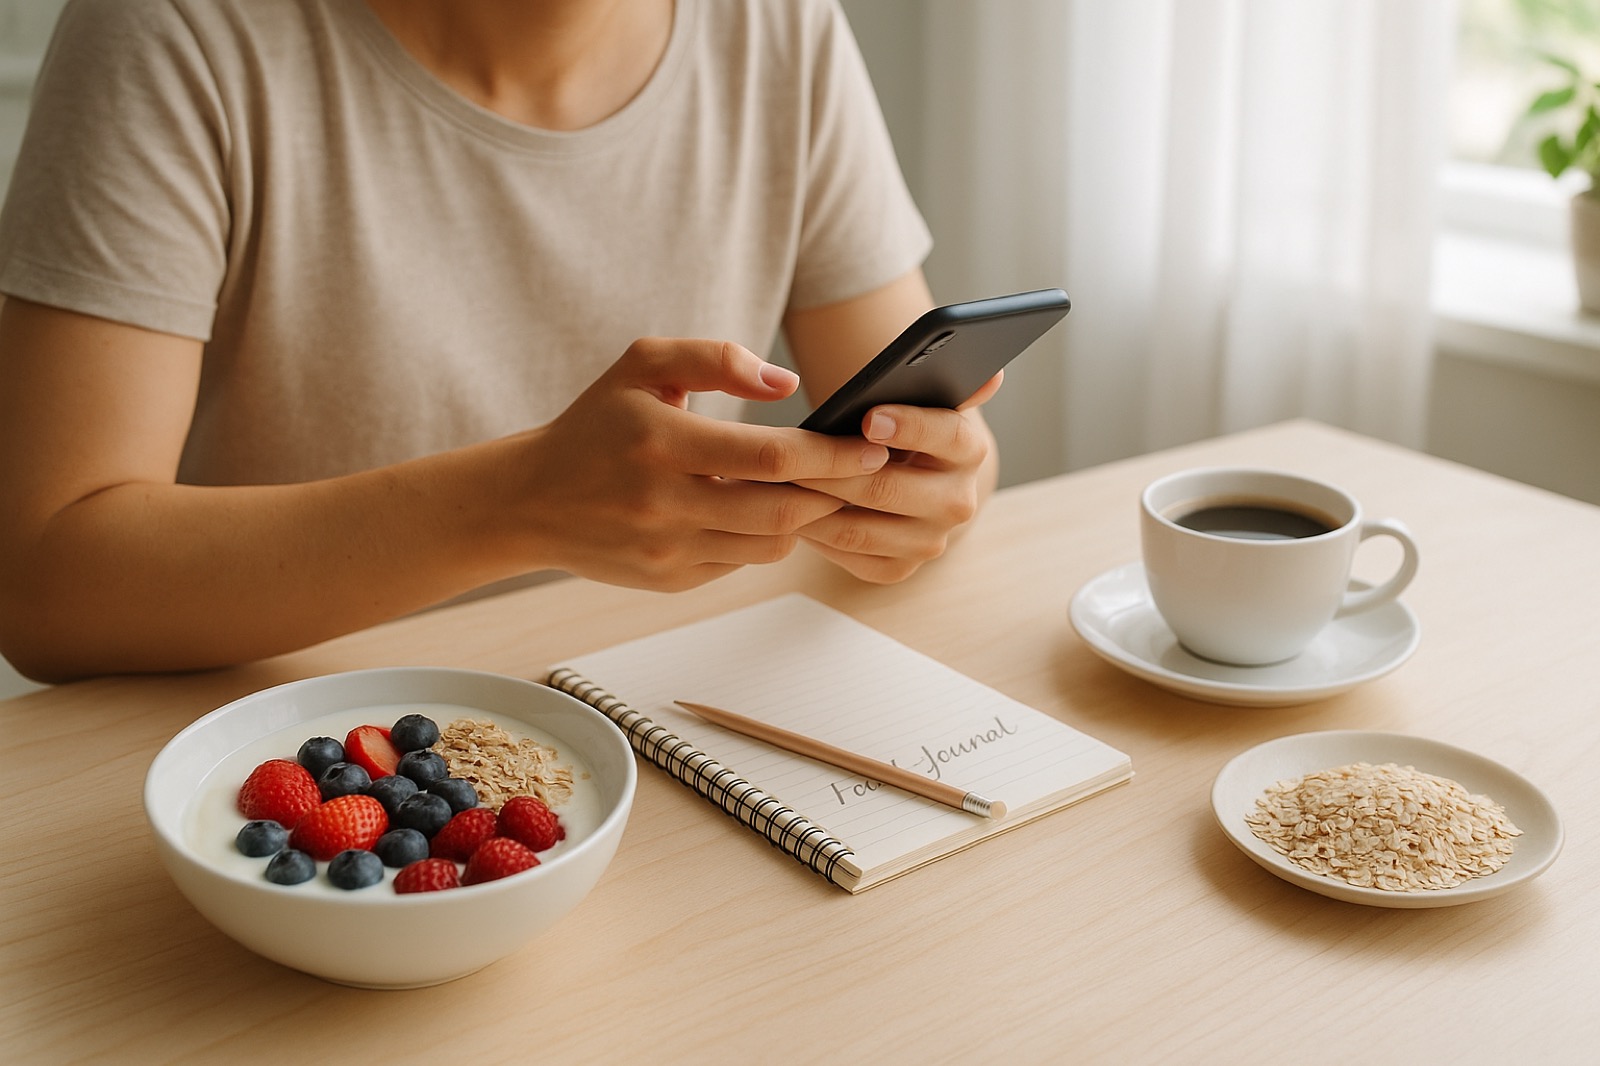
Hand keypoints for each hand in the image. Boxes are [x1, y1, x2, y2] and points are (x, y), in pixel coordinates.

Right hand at [509, 337, 891, 590]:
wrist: (530, 501)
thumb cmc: (596, 424)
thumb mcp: (642, 365)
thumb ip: (717, 358)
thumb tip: (786, 385)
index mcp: (661, 441)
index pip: (770, 457)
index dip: (830, 455)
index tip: (869, 447)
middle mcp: (663, 503)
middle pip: (781, 511)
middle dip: (835, 493)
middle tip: (865, 474)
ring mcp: (666, 550)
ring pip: (769, 545)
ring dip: (803, 519)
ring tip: (819, 489)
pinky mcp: (670, 580)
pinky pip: (741, 563)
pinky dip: (763, 538)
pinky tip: (765, 512)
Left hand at [791, 375, 1000, 582]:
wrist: (906, 474)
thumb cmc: (902, 424)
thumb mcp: (921, 398)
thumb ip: (948, 383)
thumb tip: (993, 376)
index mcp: (969, 450)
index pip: (948, 436)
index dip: (909, 426)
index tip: (869, 417)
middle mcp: (958, 503)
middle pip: (888, 488)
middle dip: (834, 469)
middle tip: (788, 456)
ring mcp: (930, 542)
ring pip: (859, 527)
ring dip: (812, 504)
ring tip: (775, 483)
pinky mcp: (899, 568)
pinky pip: (848, 554)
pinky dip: (814, 534)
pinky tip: (786, 511)